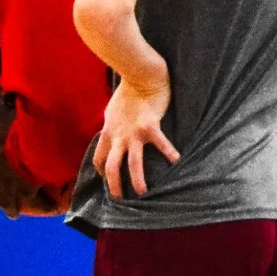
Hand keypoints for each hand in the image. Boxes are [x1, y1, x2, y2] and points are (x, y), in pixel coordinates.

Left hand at [0, 137, 64, 216]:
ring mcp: (9, 187)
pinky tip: (40, 209)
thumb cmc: (17, 129)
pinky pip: (28, 203)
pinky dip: (34, 205)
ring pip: (3, 203)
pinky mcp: (26, 192)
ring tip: (10, 211)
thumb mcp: (2, 111)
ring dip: (6, 206)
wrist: (37, 147)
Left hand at [96, 66, 177, 198]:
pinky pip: (161, 145)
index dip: (101, 171)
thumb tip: (110, 132)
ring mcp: (134, 133)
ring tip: (143, 193)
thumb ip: (111, 125)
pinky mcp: (150, 127)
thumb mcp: (111, 111)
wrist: (140, 75)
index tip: (107, 178)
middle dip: (115, 186)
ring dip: (137, 181)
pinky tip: (177, 163)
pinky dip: (169, 154)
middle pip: (112, 167)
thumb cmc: (127, 92)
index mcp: (109, 132)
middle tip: (120, 200)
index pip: (99, 158)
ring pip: (132, 164)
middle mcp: (119, 136)